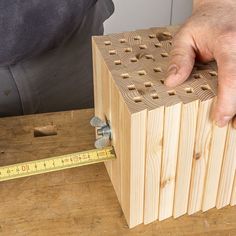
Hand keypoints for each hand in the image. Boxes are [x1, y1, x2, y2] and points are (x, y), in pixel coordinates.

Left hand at [165, 0, 235, 127]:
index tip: (220, 119)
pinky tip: (233, 102)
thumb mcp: (184, 36)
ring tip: (232, 119)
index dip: (228, 103)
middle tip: (229, 124)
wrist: (225, 8)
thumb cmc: (206, 22)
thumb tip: (172, 82)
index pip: (232, 78)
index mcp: (228, 43)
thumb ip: (179, 59)